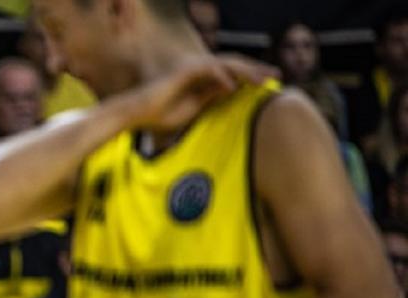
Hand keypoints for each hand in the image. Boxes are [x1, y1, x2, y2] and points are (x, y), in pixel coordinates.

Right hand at [119, 55, 274, 132]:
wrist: (136, 116)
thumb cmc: (159, 117)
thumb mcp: (193, 109)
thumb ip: (211, 97)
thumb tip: (231, 89)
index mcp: (203, 80)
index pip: (233, 75)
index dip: (252, 78)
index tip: (269, 85)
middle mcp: (200, 70)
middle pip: (234, 66)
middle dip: (256, 70)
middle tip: (277, 75)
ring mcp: (192, 68)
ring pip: (226, 65)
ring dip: (246, 71)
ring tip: (261, 80)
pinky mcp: (185, 71)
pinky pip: (209, 70)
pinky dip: (222, 77)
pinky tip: (233, 86)